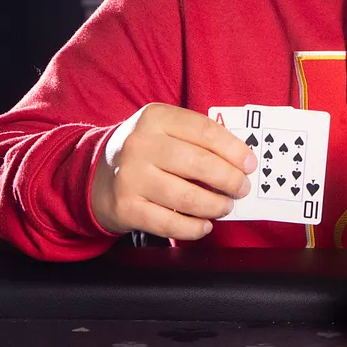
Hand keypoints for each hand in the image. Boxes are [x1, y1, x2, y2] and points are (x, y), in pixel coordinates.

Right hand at [90, 104, 256, 239]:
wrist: (96, 176)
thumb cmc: (144, 153)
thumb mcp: (164, 130)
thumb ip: (197, 139)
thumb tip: (241, 160)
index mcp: (155, 117)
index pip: (205, 131)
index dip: (234, 150)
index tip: (249, 164)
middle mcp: (140, 144)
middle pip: (198, 163)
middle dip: (229, 179)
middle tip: (241, 188)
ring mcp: (130, 177)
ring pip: (187, 197)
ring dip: (215, 206)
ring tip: (224, 206)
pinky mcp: (126, 207)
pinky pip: (169, 223)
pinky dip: (194, 228)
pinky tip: (204, 226)